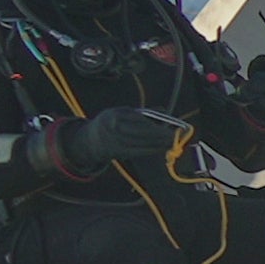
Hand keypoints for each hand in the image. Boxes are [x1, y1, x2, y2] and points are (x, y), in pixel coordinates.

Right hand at [58, 103, 181, 167]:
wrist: (90, 139)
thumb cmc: (113, 122)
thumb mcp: (123, 113)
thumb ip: (143, 112)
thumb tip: (164, 111)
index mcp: (115, 114)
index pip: (138, 119)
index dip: (154, 123)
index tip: (168, 124)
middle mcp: (113, 128)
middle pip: (140, 132)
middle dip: (159, 134)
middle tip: (174, 136)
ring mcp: (114, 141)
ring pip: (141, 143)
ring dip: (158, 143)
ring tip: (172, 142)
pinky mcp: (117, 152)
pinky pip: (138, 151)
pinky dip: (152, 150)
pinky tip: (162, 148)